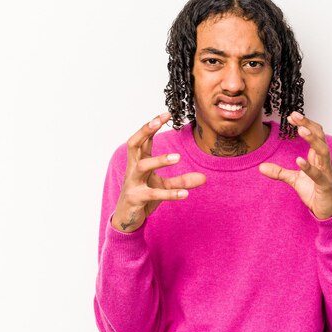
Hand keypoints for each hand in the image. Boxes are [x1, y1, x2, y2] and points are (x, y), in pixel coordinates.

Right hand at [112, 113, 205, 232]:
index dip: (152, 125)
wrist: (127, 218)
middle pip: (133, 144)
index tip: (166, 113)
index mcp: (139, 161)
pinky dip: (170, 193)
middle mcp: (133, 168)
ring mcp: (133, 183)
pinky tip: (185, 194)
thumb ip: (182, 181)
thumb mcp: (164, 187)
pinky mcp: (136, 198)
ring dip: (159, 160)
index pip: (143, 138)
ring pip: (143, 166)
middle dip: (144, 130)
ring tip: (177, 157)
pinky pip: (153, 193)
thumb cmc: (143, 196)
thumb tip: (204, 178)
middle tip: (158, 121)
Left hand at [259, 112, 331, 219]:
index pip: (315, 134)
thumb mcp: (293, 180)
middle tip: (295, 115)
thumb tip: (261, 167)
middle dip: (308, 125)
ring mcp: (326, 172)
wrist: (325, 210)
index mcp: (318, 157)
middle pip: (320, 136)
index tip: (291, 116)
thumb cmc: (314, 191)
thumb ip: (279, 172)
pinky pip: (318, 174)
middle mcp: (324, 161)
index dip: (305, 123)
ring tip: (301, 130)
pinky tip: (299, 160)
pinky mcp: (325, 185)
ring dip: (313, 139)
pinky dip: (309, 167)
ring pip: (323, 151)